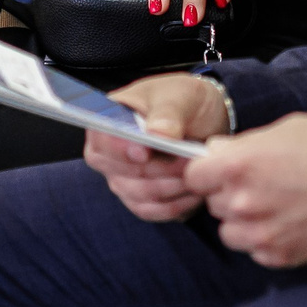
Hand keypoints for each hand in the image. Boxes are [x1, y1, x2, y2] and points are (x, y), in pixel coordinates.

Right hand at [85, 73, 232, 220]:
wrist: (203, 120)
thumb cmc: (186, 101)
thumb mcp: (183, 95)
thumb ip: (169, 113)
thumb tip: (156, 134)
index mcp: (108, 118)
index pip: (102, 137)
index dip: (120, 148)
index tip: (145, 153)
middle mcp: (107, 152)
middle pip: (122, 171)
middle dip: (160, 168)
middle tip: (190, 158)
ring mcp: (120, 177)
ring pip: (139, 194)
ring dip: (172, 186)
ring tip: (196, 171)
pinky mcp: (138, 199)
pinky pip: (150, 210)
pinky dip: (175, 204)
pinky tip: (196, 191)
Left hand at [183, 113, 306, 266]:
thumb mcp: (286, 128)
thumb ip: (244, 144)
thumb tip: (216, 153)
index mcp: (239, 165)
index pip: (194, 175)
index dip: (208, 171)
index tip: (222, 171)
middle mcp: (243, 203)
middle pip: (213, 204)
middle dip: (230, 194)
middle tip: (263, 184)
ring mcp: (261, 235)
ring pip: (231, 232)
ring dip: (245, 222)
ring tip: (278, 206)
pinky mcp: (281, 257)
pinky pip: (257, 251)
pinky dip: (268, 240)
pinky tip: (292, 222)